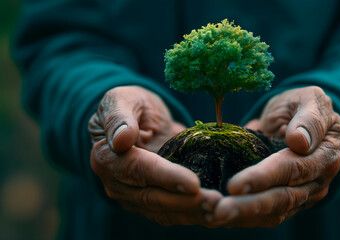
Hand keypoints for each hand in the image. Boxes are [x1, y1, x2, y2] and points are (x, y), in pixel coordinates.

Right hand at [88, 86, 221, 225]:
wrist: (138, 118)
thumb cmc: (130, 104)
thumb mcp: (121, 99)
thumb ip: (119, 117)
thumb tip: (122, 140)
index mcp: (107, 157)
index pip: (138, 170)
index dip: (166, 177)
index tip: (193, 183)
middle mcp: (116, 182)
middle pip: (152, 197)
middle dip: (185, 202)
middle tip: (215, 202)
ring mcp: (132, 196)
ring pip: (163, 211)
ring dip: (192, 213)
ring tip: (219, 211)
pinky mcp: (149, 202)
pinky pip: (171, 213)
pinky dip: (193, 215)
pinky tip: (214, 214)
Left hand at [212, 86, 339, 227]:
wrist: (298, 119)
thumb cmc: (302, 106)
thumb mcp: (309, 99)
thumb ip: (308, 118)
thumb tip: (299, 142)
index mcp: (326, 153)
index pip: (293, 169)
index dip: (263, 177)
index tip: (234, 184)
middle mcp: (318, 180)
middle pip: (283, 198)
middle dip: (249, 205)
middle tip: (219, 210)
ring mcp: (305, 195)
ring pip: (275, 212)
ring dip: (244, 216)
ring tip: (215, 217)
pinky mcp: (290, 203)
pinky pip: (268, 216)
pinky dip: (245, 219)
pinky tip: (222, 219)